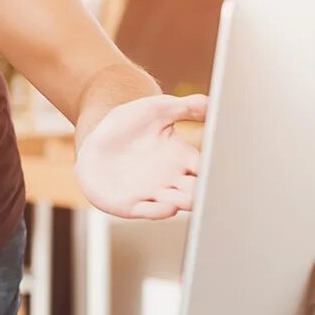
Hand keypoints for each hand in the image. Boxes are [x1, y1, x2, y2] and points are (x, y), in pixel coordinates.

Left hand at [76, 93, 206, 218]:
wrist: (94, 141)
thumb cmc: (129, 124)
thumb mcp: (157, 110)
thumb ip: (185, 107)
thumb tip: (211, 102)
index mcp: (184, 158)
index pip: (208, 166)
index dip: (216, 168)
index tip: (220, 167)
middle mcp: (173, 179)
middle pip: (199, 189)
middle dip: (206, 190)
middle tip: (211, 186)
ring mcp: (153, 193)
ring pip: (180, 203)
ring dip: (187, 202)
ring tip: (192, 197)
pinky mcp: (130, 204)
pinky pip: (149, 211)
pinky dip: (160, 211)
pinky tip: (168, 206)